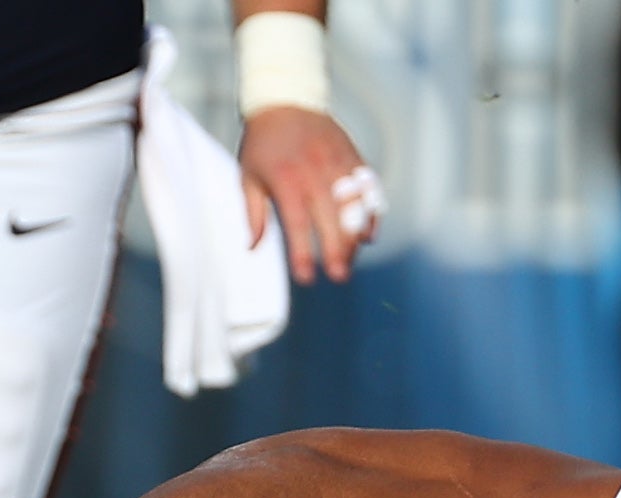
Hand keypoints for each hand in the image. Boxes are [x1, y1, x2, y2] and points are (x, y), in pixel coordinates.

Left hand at [238, 106, 378, 284]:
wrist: (286, 97)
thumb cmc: (263, 143)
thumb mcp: (248, 176)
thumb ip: (253, 214)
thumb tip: (252, 248)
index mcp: (286, 180)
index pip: (297, 224)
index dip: (303, 253)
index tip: (306, 277)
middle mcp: (315, 173)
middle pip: (332, 219)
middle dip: (337, 251)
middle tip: (339, 276)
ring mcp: (338, 164)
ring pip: (355, 208)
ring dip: (356, 237)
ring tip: (352, 259)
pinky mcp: (353, 158)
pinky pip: (369, 190)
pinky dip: (372, 214)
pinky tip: (368, 234)